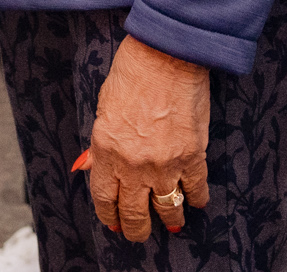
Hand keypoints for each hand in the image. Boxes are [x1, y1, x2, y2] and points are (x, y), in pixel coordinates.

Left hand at [88, 38, 210, 240]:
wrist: (166, 54)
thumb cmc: (132, 73)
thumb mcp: (103, 107)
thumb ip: (99, 144)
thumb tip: (89, 167)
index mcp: (106, 150)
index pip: (104, 198)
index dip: (109, 216)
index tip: (114, 223)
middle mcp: (133, 164)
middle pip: (134, 213)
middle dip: (136, 229)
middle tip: (138, 233)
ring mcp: (165, 163)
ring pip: (167, 209)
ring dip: (169, 220)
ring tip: (170, 223)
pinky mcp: (192, 156)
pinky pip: (196, 189)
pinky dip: (197, 199)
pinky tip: (196, 202)